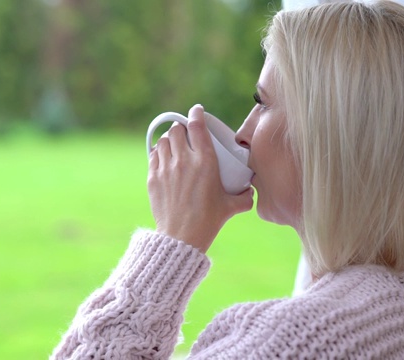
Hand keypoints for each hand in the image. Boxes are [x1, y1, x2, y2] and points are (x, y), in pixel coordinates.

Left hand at [148, 104, 253, 252]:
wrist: (182, 237)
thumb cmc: (208, 221)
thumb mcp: (231, 207)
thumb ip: (244, 197)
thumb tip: (250, 192)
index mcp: (205, 162)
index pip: (197, 126)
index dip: (196, 114)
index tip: (196, 111)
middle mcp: (184, 160)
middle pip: (177, 130)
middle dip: (181, 128)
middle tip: (185, 132)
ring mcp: (166, 168)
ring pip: (163, 141)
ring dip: (169, 139)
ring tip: (173, 143)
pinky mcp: (153, 178)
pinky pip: (153, 156)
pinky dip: (158, 152)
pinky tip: (162, 156)